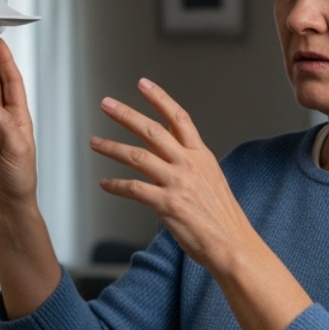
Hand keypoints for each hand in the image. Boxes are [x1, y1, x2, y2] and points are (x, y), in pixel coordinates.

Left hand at [89, 79, 253, 272]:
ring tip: (95, 142)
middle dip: (126, 114)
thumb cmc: (222, 219)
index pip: (178, 118)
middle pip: (152, 130)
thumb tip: (168, 159)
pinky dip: (116, 185)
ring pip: (138, 156)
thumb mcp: (211, 182)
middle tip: (106, 104)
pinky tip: (105, 184)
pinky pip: (134, 189)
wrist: (233, 245)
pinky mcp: (168, 204)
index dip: (160, 99)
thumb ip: (189, 167)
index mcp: (201, 156)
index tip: (143, 84)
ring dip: (112, 147)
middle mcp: (189, 164)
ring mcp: (178, 183)